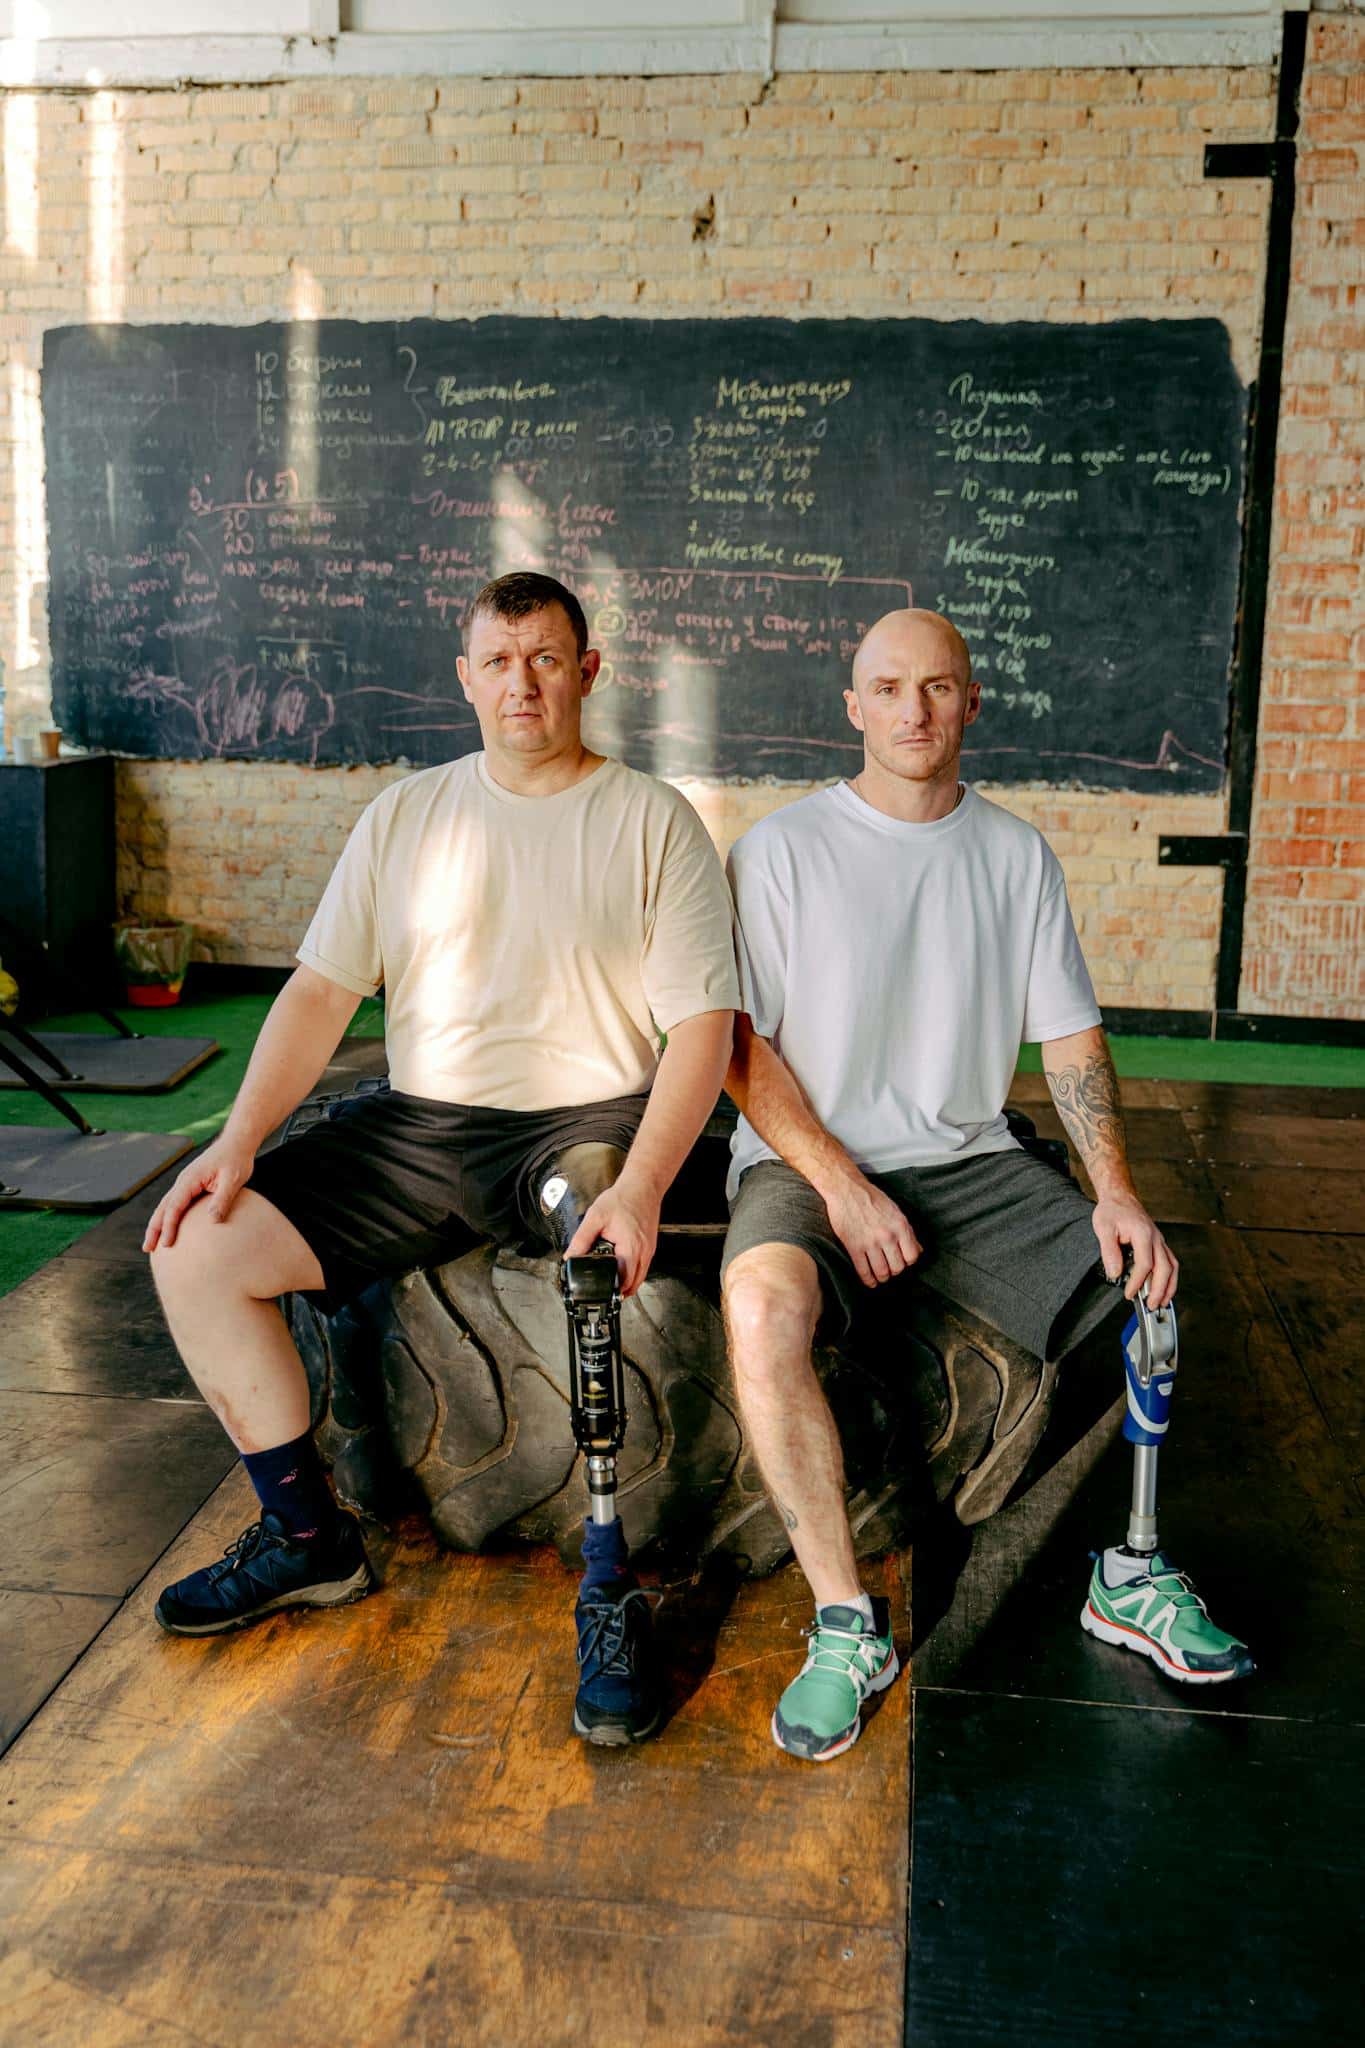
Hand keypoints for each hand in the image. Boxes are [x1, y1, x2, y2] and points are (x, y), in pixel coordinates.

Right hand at [142, 1134, 256, 1252]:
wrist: (237, 1143)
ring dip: (158, 1224)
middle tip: (148, 1248)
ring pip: (166, 1206)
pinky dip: (169, 1217)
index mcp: (190, 1180)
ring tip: (152, 1244)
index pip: (174, 1207)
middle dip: (154, 1229)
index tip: (167, 1244)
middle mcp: (183, 1181)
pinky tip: (171, 1230)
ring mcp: (185, 1183)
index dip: (168, 1226)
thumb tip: (213, 1220)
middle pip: (163, 1208)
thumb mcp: (233, 1179)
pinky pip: (176, 1204)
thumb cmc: (236, 1160)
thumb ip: (222, 1199)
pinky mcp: (191, 1185)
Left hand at [564, 1175, 660, 1296]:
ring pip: (641, 1277)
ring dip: (629, 1284)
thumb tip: (570, 1256)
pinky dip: (635, 1273)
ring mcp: (649, 1250)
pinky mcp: (651, 1246)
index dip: (613, 1290)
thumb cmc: (623, 1198)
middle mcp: (643, 1252)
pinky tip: (624, 1269)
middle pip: (635, 1283)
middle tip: (607, 1294)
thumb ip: (581, 1239)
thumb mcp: (596, 1217)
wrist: (643, 1186)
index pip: (624, 1280)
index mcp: (630, 1247)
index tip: (603, 1294)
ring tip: (614, 1286)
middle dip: (621, 1291)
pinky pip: (644, 1266)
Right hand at [823, 1174, 921, 1288]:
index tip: (902, 1261)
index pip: (912, 1256)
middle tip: (890, 1268)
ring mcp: (870, 1242)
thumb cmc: (871, 1199)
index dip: (907, 1261)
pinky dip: (868, 1280)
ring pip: (882, 1272)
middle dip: (895, 1271)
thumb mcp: (896, 1211)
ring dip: (882, 1277)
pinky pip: (864, 1271)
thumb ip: (907, 1232)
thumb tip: (918, 1250)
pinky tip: (869, 1281)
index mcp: (900, 1226)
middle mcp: (887, 1235)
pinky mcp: (854, 1246)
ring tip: (880, 1276)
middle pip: (898, 1267)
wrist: (846, 1190)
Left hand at [1091, 1195, 1177, 1308]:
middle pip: (1164, 1268)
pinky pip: (1171, 1263)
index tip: (1129, 1294)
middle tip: (1151, 1306)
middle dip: (1159, 1290)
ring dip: (1169, 1287)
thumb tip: (1115, 1273)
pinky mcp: (1160, 1244)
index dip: (1138, 1282)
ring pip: (1172, 1266)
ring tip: (1161, 1303)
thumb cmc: (1112, 1211)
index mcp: (1143, 1234)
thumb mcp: (1103, 1228)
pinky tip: (1164, 1290)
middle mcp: (1156, 1238)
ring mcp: (1160, 1241)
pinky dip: (1170, 1278)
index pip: (1145, 1263)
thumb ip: (1109, 1251)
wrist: (1120, 1198)